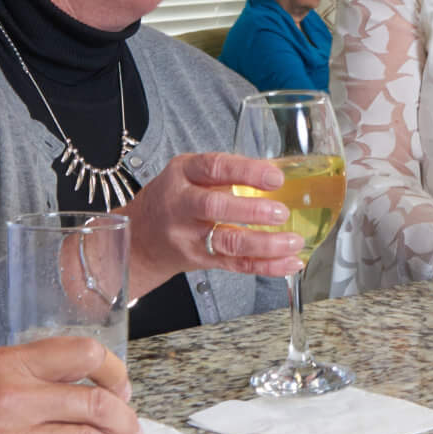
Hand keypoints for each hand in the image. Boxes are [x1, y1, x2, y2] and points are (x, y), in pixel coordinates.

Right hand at [121, 151, 303, 293]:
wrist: (140, 238)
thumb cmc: (172, 199)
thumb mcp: (188, 174)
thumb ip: (225, 173)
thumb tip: (276, 175)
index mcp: (183, 174)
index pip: (214, 168)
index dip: (246, 171)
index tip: (275, 177)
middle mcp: (183, 205)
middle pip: (215, 207)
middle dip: (252, 211)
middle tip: (281, 212)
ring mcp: (190, 237)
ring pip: (228, 242)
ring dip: (265, 244)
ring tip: (292, 241)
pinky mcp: (201, 260)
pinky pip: (237, 264)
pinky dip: (266, 265)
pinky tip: (289, 262)